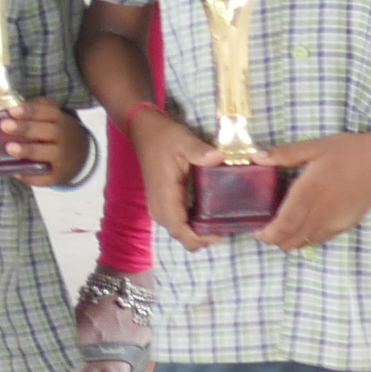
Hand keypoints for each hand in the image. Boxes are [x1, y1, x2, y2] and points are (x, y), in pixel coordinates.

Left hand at [0, 99, 89, 181]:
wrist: (80, 156)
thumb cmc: (55, 132)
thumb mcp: (52, 117)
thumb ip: (35, 110)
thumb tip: (7, 110)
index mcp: (60, 119)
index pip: (48, 112)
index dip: (30, 111)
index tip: (12, 111)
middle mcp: (64, 137)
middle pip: (47, 131)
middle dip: (25, 128)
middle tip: (4, 126)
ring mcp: (63, 158)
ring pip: (48, 153)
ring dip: (28, 150)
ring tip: (9, 148)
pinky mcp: (59, 175)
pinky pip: (46, 178)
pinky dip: (31, 177)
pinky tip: (16, 173)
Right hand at [130, 107, 227, 250]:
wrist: (146, 132)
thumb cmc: (165, 138)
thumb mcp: (184, 141)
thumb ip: (199, 151)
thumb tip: (218, 157)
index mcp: (165, 195)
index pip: (180, 230)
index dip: (200, 239)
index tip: (220, 233)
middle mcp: (159, 206)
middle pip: (180, 235)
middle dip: (202, 237)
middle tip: (225, 225)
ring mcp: (158, 206)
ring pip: (178, 230)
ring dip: (196, 231)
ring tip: (218, 220)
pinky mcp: (160, 203)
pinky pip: (176, 222)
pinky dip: (191, 224)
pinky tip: (206, 214)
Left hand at [252, 136, 370, 252]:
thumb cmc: (349, 152)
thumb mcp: (315, 146)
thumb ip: (284, 154)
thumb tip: (256, 157)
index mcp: (308, 193)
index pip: (283, 225)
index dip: (267, 234)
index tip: (256, 229)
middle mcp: (320, 214)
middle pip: (291, 240)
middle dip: (275, 238)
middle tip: (266, 226)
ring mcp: (335, 223)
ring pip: (305, 242)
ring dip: (291, 238)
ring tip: (284, 223)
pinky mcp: (346, 225)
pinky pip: (320, 238)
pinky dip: (307, 235)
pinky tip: (306, 219)